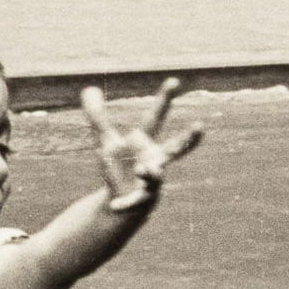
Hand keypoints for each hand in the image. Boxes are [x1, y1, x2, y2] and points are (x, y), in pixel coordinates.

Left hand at [80, 77, 203, 211]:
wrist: (121, 201)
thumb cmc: (119, 167)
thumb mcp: (104, 141)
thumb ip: (97, 117)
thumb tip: (88, 89)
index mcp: (146, 142)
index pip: (156, 117)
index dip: (164, 99)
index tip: (175, 81)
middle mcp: (154, 160)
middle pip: (175, 147)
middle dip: (188, 138)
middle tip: (201, 126)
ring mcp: (151, 181)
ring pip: (156, 175)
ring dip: (150, 172)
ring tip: (142, 170)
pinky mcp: (142, 201)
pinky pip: (134, 201)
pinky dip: (123, 203)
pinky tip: (115, 206)